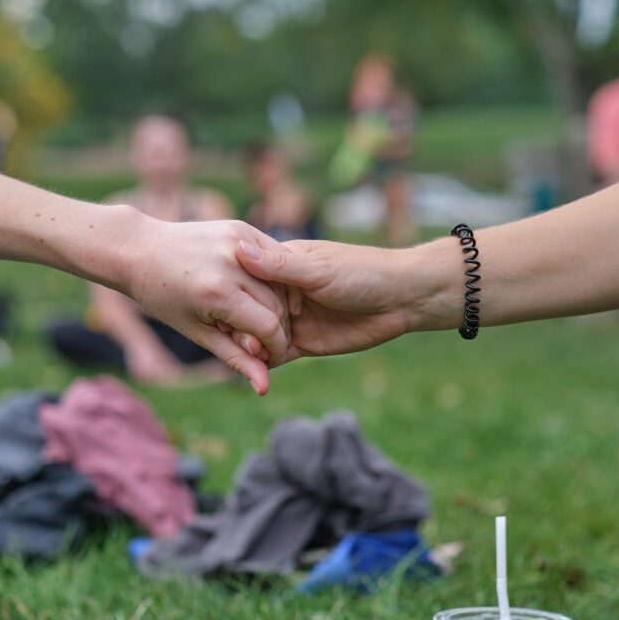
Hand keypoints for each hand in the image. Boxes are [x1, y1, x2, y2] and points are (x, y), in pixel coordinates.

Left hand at [123, 217, 290, 394]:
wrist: (140, 250)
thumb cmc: (163, 297)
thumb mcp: (198, 331)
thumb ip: (235, 357)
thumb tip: (264, 388)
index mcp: (218, 292)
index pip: (269, 327)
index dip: (275, 347)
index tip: (270, 358)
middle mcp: (232, 262)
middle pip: (278, 306)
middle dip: (275, 328)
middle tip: (260, 339)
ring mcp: (238, 241)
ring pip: (279, 282)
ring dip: (276, 304)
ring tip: (255, 317)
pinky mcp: (241, 228)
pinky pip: (273, 258)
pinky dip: (272, 278)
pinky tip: (256, 291)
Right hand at [236, 239, 448, 359]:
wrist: (401, 300)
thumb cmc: (362, 272)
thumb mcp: (318, 269)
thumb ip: (279, 266)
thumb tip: (239, 249)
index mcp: (281, 265)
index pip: (244, 278)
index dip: (230, 292)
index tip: (217, 305)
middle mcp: (281, 292)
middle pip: (245, 311)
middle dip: (236, 325)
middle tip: (231, 337)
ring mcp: (291, 319)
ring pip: (257, 335)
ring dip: (247, 346)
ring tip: (241, 355)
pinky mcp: (302, 344)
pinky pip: (274, 355)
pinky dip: (262, 364)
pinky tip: (252, 371)